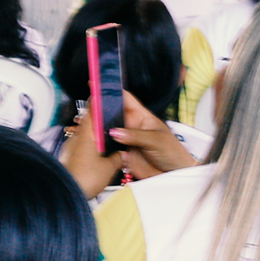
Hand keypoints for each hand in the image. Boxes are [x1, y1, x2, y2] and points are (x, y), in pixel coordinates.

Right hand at [60, 98, 195, 197]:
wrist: (174, 174)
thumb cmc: (172, 152)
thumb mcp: (156, 140)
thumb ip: (135, 135)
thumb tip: (114, 132)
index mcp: (141, 116)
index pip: (125, 99)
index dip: (112, 91)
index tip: (97, 85)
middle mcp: (131, 126)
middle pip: (112, 113)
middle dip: (100, 109)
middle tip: (86, 108)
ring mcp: (125, 140)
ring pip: (107, 131)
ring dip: (98, 128)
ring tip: (85, 125)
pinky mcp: (122, 154)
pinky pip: (108, 147)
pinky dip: (100, 145)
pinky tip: (92, 143)